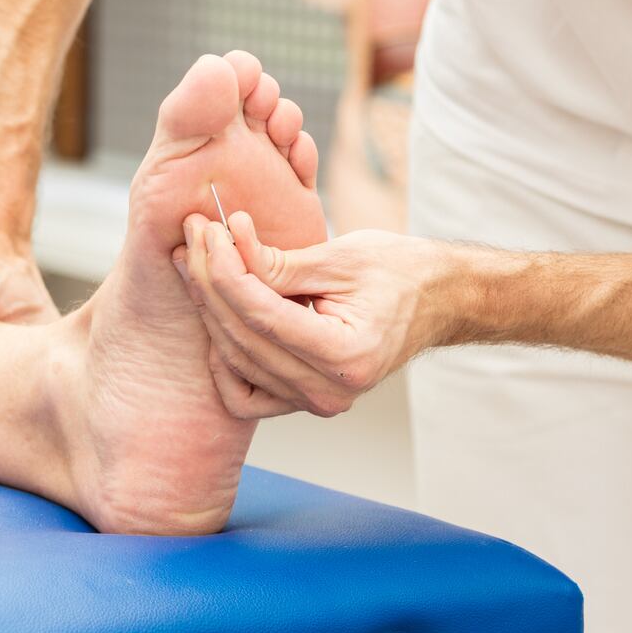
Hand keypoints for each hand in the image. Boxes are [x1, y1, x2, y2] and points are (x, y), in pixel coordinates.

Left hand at [175, 212, 451, 416]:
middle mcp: (329, 391)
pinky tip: (217, 316)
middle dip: (209, 281)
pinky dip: (224, 360)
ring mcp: (316, 402)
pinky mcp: (304, 400)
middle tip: (194, 235)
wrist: (437, 301)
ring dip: (209, 309)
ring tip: (197, 260)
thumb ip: (279, 262)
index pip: (260, 314)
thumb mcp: (341, 256)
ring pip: (235, 363)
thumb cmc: (399, 272)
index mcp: (346, 355)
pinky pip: (245, 394)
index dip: (225, 269)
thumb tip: (225, 244)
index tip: (209, 229)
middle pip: (241, 338)